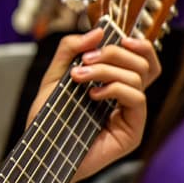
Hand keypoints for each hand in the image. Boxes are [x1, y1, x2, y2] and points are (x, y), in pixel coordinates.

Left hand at [27, 28, 160, 182]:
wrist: (40, 151)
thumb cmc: (48, 119)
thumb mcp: (55, 77)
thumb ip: (70, 50)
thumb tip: (98, 31)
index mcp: (115, 85)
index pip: (143, 60)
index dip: (140, 45)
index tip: (118, 37)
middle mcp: (128, 99)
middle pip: (143, 64)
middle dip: (114, 53)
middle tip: (86, 59)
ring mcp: (132, 116)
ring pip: (138, 78)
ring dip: (106, 70)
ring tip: (80, 77)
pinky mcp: (132, 132)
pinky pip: (137, 99)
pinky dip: (115, 89)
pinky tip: (93, 95)